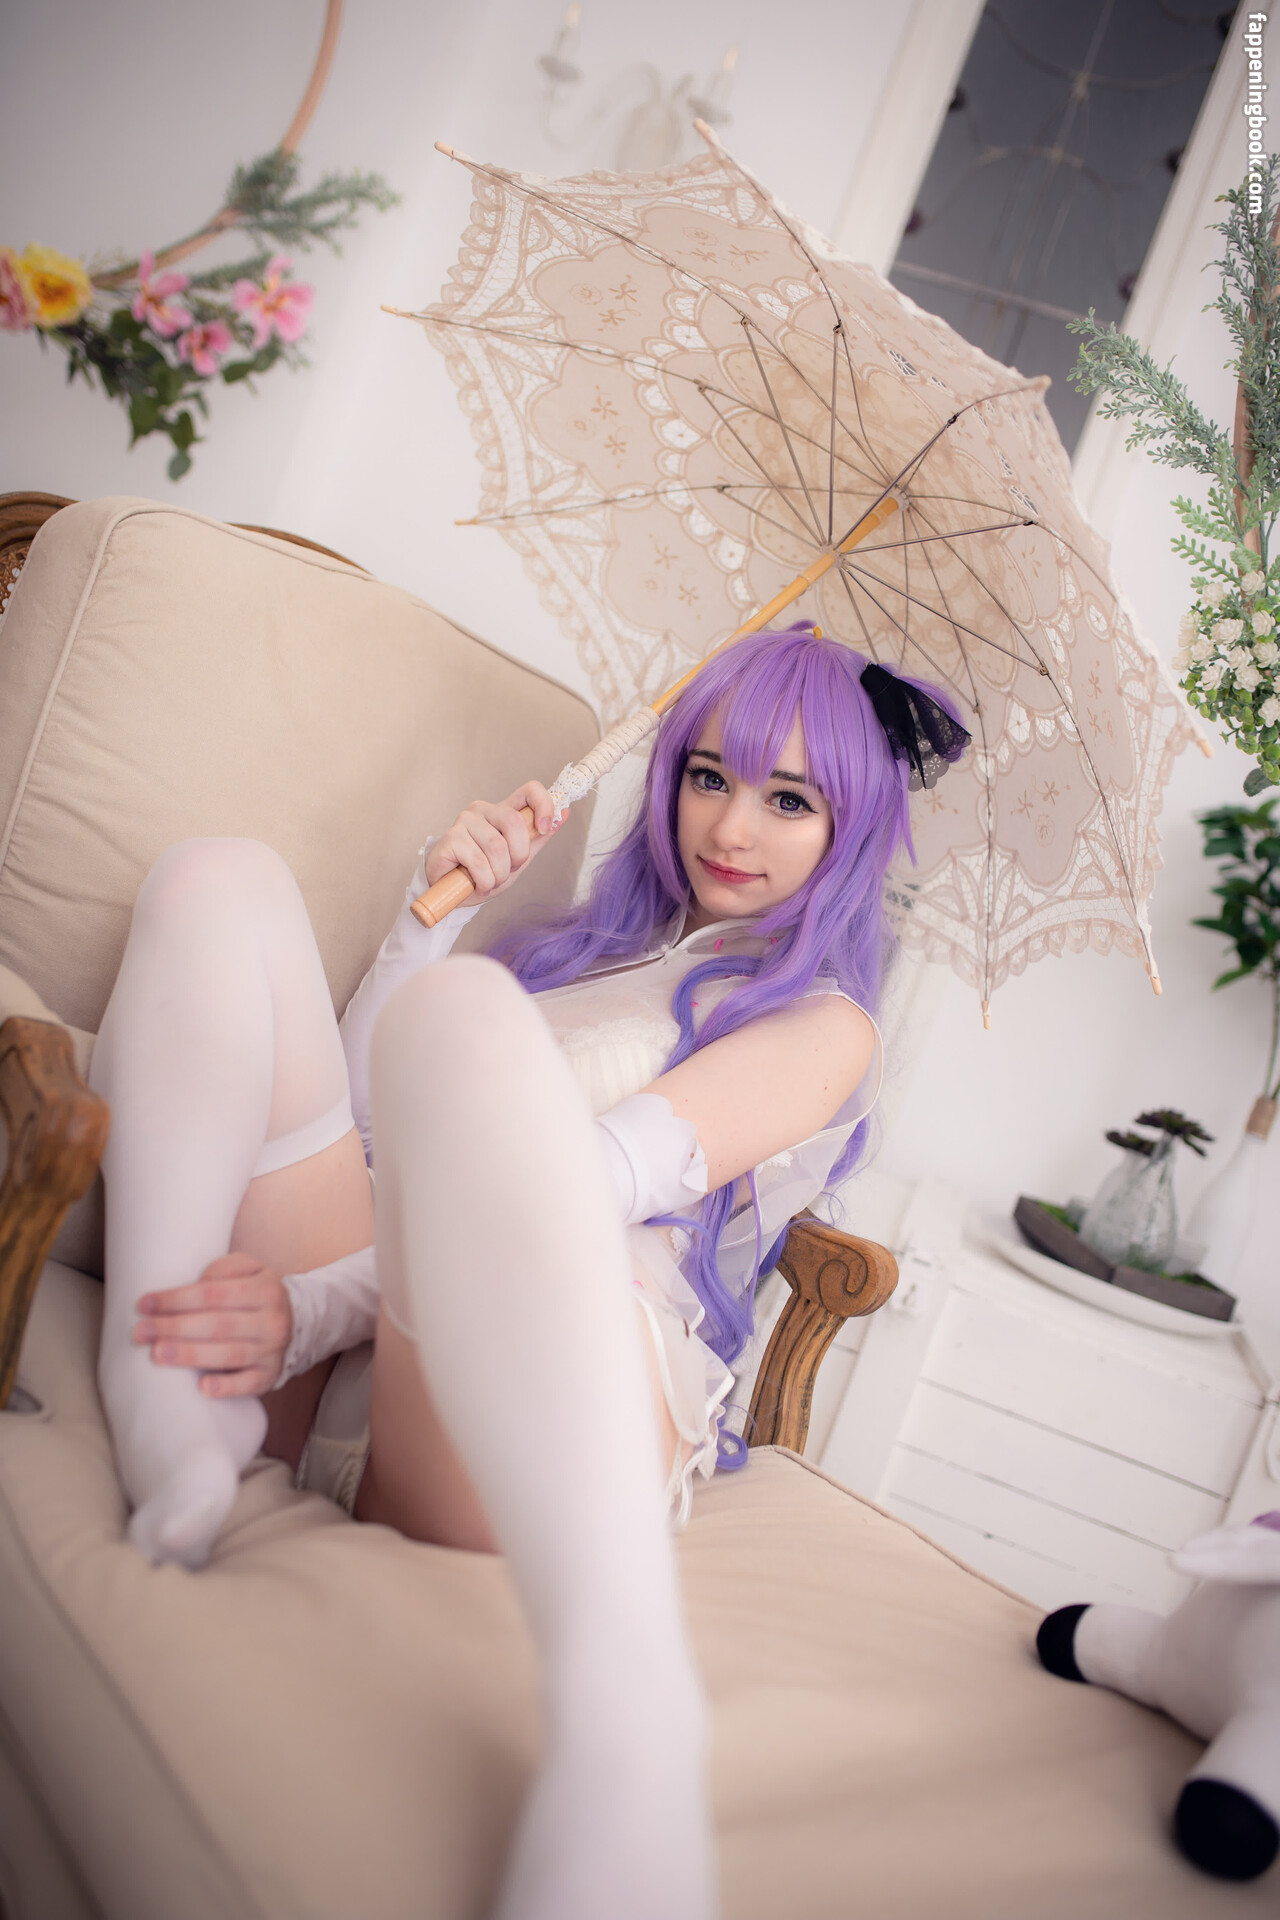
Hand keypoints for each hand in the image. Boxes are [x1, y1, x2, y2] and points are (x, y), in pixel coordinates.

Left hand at [132, 1252, 292, 1396]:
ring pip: (229, 1354)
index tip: (144, 1305)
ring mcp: (272, 1351)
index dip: (176, 1299)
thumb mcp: (248, 1270)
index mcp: (266, 1289)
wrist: (291, 1323)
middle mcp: (272, 1321)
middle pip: (217, 1324)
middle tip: (140, 1332)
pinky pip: (249, 1384)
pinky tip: (203, 1388)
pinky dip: (227, 1387)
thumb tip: (190, 1287)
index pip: (213, 1293)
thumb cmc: (254, 1295)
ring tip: (157, 1354)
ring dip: (190, 1355)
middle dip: (174, 1327)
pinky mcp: (269, 1376)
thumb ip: (222, 1270)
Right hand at [422, 780, 565, 899]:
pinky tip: (477, 883)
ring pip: (497, 847)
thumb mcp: (519, 859)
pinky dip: (483, 881)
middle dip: (517, 855)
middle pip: (514, 822)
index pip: (529, 790)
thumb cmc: (484, 874)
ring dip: (498, 874)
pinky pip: (478, 862)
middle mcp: (483, 810)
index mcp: (503, 811)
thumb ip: (538, 837)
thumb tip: (564, 813)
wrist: (454, 894)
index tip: (544, 828)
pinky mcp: (450, 838)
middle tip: (506, 869)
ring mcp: (464, 821)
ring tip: (489, 879)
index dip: (544, 805)